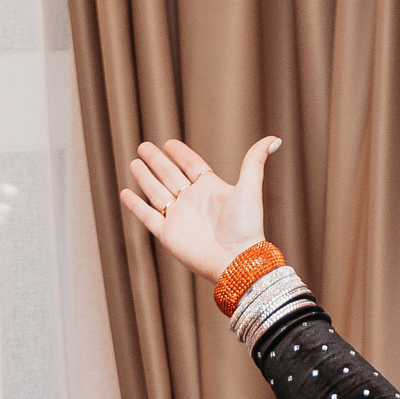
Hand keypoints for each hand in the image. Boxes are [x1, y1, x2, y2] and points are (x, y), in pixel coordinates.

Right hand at [119, 136, 278, 280]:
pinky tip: (125, 193)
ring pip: (157, 192)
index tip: (169, 143)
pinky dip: (136, 206)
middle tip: (143, 146)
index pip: (191, 165)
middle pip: (170, 176)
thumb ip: (254, 161)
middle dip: (156, 161)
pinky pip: (148, 216)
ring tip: (134, 163)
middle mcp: (192, 201)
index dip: (180, 154)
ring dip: (145, 178)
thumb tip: (274, 138)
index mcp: (210, 188)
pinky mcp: (168, 234)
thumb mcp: (250, 188)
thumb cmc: (247, 227)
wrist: (237, 260)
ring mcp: (179, 217)